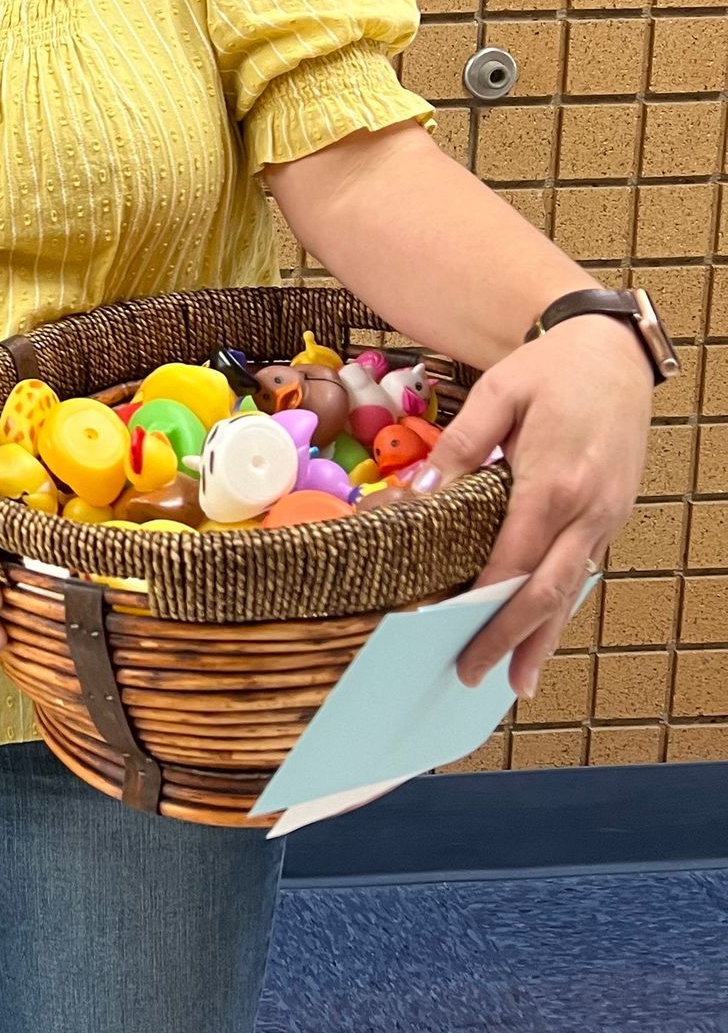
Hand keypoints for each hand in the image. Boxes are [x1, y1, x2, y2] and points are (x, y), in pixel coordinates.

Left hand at [413, 317, 653, 697]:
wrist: (613, 352)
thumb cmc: (551, 369)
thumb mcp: (497, 394)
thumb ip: (460, 446)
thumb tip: (419, 491)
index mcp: (554, 483)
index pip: (511, 560)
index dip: (480, 602)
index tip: (448, 631)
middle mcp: (587, 509)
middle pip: (545, 591)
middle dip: (510, 639)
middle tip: (475, 675)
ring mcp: (606, 516)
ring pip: (570, 589)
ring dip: (544, 636)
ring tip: (517, 680)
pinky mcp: (613, 514)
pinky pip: (582, 569)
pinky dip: (560, 603)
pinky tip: (543, 627)